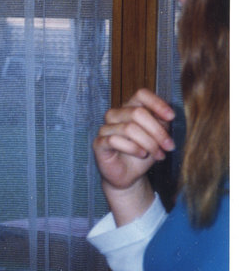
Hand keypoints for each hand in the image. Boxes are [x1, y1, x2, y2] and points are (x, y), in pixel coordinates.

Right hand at [93, 88, 175, 224]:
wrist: (128, 175)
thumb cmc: (142, 154)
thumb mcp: (157, 138)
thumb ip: (161, 124)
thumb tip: (167, 117)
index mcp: (129, 108)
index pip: (141, 94)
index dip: (157, 103)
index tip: (171, 117)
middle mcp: (115, 115)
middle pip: (137, 112)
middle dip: (157, 131)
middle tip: (168, 146)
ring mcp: (105, 128)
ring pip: (129, 128)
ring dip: (149, 143)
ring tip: (158, 155)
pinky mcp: (99, 143)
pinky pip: (116, 140)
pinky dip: (133, 149)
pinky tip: (141, 155)